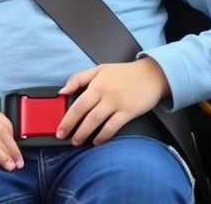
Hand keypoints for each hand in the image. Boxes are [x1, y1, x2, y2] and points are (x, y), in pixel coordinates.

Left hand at [55, 57, 169, 145]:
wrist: (152, 74)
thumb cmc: (124, 73)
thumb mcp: (100, 69)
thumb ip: (79, 78)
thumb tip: (62, 91)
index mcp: (97, 83)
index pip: (77, 103)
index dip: (66, 118)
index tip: (59, 129)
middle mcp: (106, 93)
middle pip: (85, 114)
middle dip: (72, 128)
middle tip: (64, 138)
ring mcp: (118, 103)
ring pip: (97, 121)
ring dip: (85, 133)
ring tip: (77, 141)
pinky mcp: (129, 111)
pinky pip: (113, 126)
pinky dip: (103, 135)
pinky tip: (97, 141)